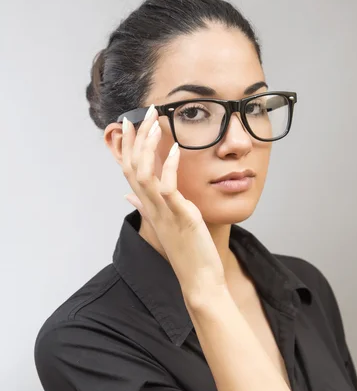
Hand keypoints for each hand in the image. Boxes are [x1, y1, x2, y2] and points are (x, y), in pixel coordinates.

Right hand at [121, 106, 225, 301]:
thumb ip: (144, 207)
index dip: (125, 145)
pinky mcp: (179, 216)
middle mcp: (150, 207)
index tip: (127, 123)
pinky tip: (175, 149)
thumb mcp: (164, 224)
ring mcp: (163, 211)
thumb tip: (128, 196)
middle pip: (132, 166)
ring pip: (143, 172)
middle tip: (145, 112)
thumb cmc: (185, 251)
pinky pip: (166, 187)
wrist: (198, 278)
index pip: (128, 170)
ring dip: (147, 146)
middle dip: (136, 137)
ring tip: (155, 123)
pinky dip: (168, 166)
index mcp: (147, 206)